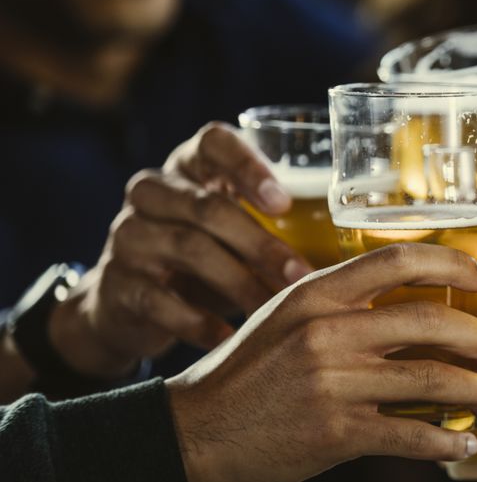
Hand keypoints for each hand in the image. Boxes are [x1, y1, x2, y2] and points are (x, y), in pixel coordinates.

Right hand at [50, 123, 312, 378]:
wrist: (129, 304)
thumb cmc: (207, 258)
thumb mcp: (234, 231)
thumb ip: (276, 224)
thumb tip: (356, 246)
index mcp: (188, 166)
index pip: (212, 142)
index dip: (247, 166)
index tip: (283, 203)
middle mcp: (152, 192)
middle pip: (207, 206)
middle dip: (260, 244)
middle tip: (300, 275)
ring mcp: (129, 235)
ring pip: (187, 248)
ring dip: (238, 283)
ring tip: (273, 311)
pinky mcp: (115, 282)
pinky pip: (159, 299)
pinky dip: (198, 321)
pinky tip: (230, 339)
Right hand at [166, 243, 476, 481]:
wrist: (192, 431)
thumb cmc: (245, 372)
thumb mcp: (284, 318)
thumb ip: (339, 306)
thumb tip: (411, 310)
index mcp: (316, 293)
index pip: (398, 260)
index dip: (452, 265)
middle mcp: (327, 330)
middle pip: (432, 321)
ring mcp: (333, 382)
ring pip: (433, 378)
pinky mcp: (336, 432)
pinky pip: (412, 435)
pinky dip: (448, 441)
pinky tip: (463, 442)